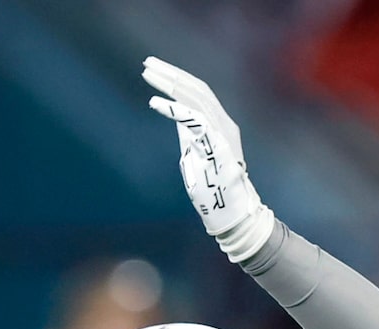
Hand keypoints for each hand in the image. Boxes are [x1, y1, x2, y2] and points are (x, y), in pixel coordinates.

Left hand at [143, 57, 274, 262]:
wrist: (231, 216)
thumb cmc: (213, 191)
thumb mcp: (198, 155)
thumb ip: (190, 135)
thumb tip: (177, 117)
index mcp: (220, 126)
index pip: (198, 93)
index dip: (177, 79)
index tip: (154, 71)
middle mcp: (224, 125)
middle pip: (197, 88)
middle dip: (171, 74)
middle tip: (147, 64)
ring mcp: (223, 135)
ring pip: (196, 97)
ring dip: (170, 84)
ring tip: (148, 74)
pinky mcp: (218, 146)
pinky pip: (195, 119)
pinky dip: (174, 108)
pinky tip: (154, 103)